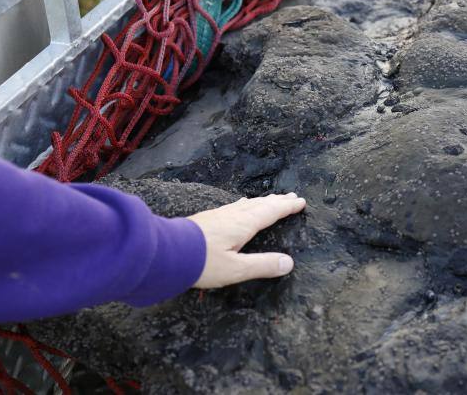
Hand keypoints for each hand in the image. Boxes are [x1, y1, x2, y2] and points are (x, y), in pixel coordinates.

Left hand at [188, 193, 305, 288]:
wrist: (166, 252)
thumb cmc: (202, 262)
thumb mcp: (235, 269)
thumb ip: (262, 265)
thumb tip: (289, 263)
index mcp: (243, 225)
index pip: (271, 212)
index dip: (287, 207)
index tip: (301, 202)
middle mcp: (233, 215)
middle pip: (260, 204)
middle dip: (277, 201)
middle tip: (291, 197)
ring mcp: (219, 215)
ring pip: (246, 204)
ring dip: (262, 201)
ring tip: (270, 199)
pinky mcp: (208, 218)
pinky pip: (234, 206)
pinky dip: (245, 204)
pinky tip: (239, 205)